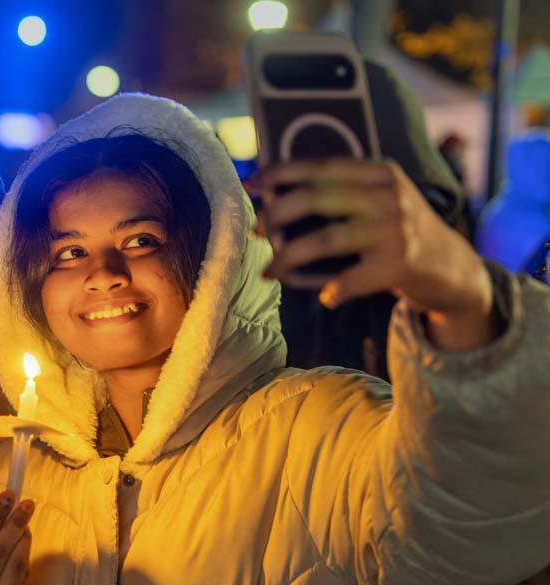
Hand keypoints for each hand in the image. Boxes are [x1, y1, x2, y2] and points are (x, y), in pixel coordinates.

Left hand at [257, 159, 496, 349]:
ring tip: (268, 271)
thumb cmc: (400, 233)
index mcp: (379, 173)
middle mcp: (387, 195)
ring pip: (323, 240)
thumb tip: (274, 196)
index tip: (251, 184)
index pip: (320, 166)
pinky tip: (325, 296)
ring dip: (288, 258)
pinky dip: (331, 290)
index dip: (280, 173)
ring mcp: (395, 229)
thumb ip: (342, 192)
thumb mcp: (382, 199)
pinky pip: (349, 279)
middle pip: (315, 199)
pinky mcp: (399, 265)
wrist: (454, 269)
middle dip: (276, 216)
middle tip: (256, 232)